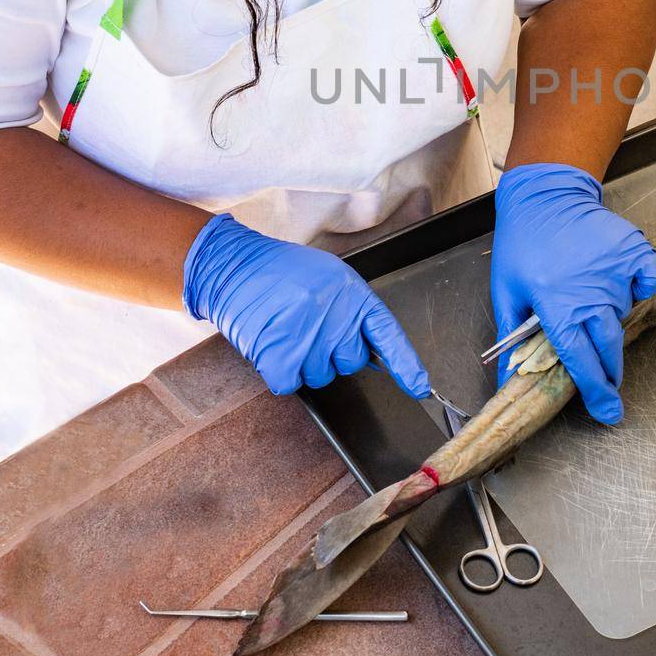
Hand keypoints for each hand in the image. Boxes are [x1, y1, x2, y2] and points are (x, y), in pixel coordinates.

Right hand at [183, 213, 430, 397]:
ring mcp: (310, 340)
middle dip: (333, 351)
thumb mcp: (330, 279)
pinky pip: (292, 384)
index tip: (420, 388)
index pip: (389, 337)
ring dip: (305, 361)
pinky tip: (274, 345)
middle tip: (309, 326)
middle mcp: (337, 319)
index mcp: (354, 296)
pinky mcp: (281, 358)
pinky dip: (281, 371)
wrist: (235, 267)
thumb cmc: (282, 271)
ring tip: (288, 330)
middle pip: (350, 363)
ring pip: (320, 376)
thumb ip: (352, 311)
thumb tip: (370, 349)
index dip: (408, 366)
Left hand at [490, 163, 655, 423]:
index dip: (596, 392)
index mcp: (558, 308)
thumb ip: (512, 342)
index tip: (608, 413)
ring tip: (592, 302)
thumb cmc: (521, 245)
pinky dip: (637, 287)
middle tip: (608, 380)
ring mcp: (616, 272)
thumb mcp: (506, 293)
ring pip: (626, 315)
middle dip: (611, 371)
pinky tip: (616, 282)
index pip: (582, 363)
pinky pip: (646, 283)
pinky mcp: (634, 252)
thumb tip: (506, 384)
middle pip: (610, 348)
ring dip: (613, 320)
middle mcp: (592, 294)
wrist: (546, 196)